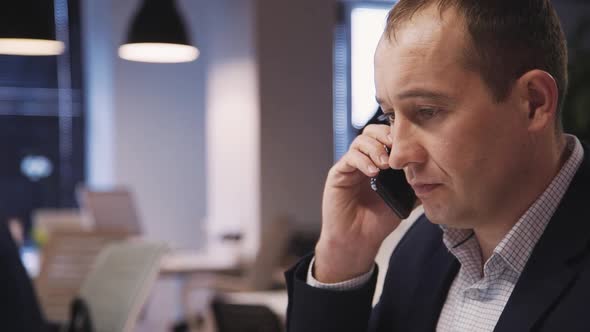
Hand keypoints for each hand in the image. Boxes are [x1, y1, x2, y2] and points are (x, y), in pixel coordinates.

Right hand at [314, 124, 402, 282]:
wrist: (358, 241)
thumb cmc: (378, 222)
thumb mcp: (404, 200)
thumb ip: (416, 183)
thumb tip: (437, 171)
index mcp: (380, 163)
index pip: (387, 137)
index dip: (398, 136)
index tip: (412, 145)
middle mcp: (364, 160)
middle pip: (372, 132)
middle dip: (386, 136)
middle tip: (398, 149)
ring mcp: (350, 166)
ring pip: (360, 141)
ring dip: (375, 149)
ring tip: (386, 164)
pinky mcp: (338, 174)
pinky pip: (349, 158)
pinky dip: (362, 161)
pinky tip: (373, 172)